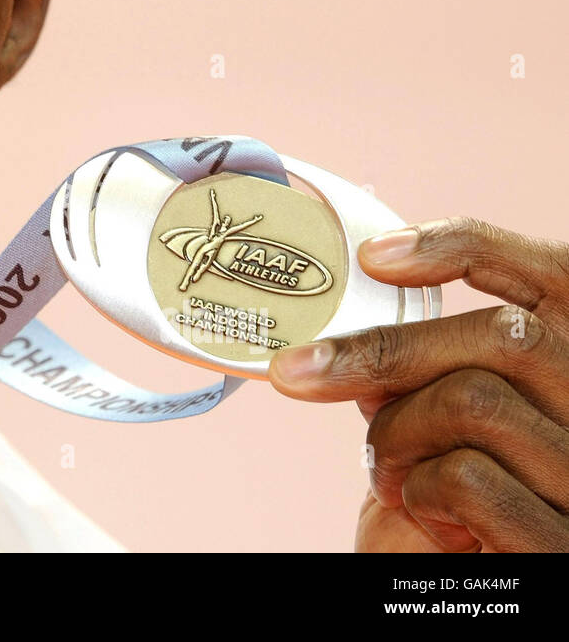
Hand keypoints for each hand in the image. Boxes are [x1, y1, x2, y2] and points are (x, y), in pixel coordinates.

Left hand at [267, 216, 568, 551]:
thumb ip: (424, 371)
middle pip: (505, 336)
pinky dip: (417, 490)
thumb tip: (354, 328)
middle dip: (384, 351)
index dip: (468, 245)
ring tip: (389, 472)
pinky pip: (467, 477)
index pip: (557, 273)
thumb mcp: (437, 424)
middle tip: (301, 375)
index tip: (375, 256)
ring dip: (396, 434)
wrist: (459, 598)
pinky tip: (426, 518)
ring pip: (475, 400)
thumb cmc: (453, 509)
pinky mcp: (562, 546)